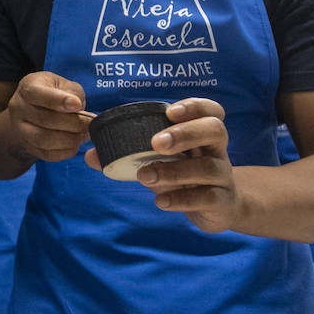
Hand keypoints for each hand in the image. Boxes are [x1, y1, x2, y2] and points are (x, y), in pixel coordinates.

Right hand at [6, 71, 90, 162]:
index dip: (59, 100)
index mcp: (28, 87)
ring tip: (83, 135)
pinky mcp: (27, 146)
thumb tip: (78, 110)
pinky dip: (64, 152)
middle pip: (44, 119)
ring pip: (42, 139)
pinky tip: (75, 144)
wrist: (34, 107)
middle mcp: (19, 108)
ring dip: (68, 139)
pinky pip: (45, 154)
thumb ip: (72, 93)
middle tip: (89, 123)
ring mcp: (20, 129)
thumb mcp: (62, 83)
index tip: (77, 104)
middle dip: (72, 123)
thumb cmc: (53, 92)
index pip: (39, 94)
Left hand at [85, 98, 239, 232]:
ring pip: (208, 167)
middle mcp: (216, 150)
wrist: (218, 208)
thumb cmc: (184, 175)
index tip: (170, 111)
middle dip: (185, 133)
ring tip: (144, 176)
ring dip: (174, 171)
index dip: (194, 106)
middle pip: (215, 130)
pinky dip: (182, 198)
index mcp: (202, 133)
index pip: (210, 110)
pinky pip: (207, 197)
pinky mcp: (221, 201)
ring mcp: (222, 176)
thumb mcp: (159, 162)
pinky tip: (160, 200)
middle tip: (155, 143)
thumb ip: (128, 155)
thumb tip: (90, 155)